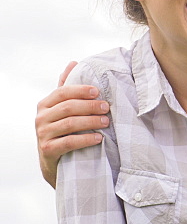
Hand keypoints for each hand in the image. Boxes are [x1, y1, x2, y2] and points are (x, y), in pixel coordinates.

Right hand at [35, 62, 108, 187]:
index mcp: (45, 104)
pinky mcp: (48, 150)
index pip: (63, 92)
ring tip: (106, 122)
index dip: (81, 90)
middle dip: (90, 106)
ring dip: (91, 121)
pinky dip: (86, 139)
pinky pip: (69, 142)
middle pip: (68, 107)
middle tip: (107, 107)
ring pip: (70, 123)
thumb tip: (73, 62)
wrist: (53, 161)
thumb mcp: (62, 108)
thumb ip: (66, 87)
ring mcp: (43, 134)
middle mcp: (41, 118)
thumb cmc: (62, 130)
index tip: (98, 91)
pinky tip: (99, 138)